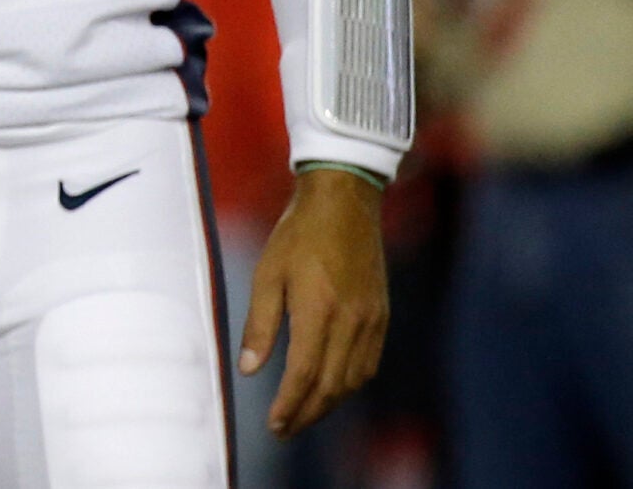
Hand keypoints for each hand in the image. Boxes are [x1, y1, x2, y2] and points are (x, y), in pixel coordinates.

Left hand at [239, 168, 389, 438]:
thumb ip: (260, 324)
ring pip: (353, 379)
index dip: (289, 405)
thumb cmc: (298, 234)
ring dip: (329, 403)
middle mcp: (351, 320)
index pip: (305, 374)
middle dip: (307, 413)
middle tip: (284, 428)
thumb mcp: (267, 273)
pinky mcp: (381, 315)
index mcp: (319, 309)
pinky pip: (368, 363)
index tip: (274, 425)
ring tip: (303, 413)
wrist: (344, 204)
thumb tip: (250, 370)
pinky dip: (349, 383)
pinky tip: (331, 387)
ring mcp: (371, 320)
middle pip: (331, 385)